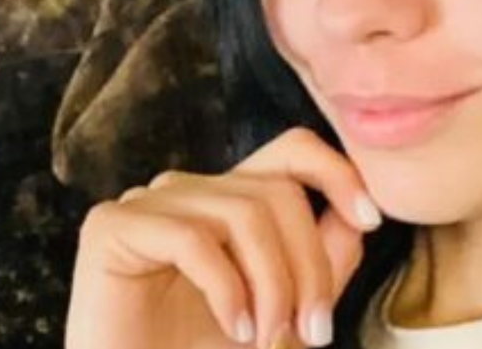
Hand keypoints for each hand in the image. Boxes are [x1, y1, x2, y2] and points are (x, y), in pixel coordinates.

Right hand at [64, 127, 383, 348]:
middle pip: (277, 192)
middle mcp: (187, 192)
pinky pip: (192, 238)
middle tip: (313, 333)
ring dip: (274, 286)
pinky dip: (227, 290)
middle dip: (309, 267)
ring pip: (243, 213)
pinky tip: (235, 329)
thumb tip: (356, 217)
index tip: (371, 219)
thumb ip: (319, 264)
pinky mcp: (110, 227)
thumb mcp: (281, 315)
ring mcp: (146, 204)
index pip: (291, 150)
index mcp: (226, 202)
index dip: (337, 170)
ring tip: (268, 341)